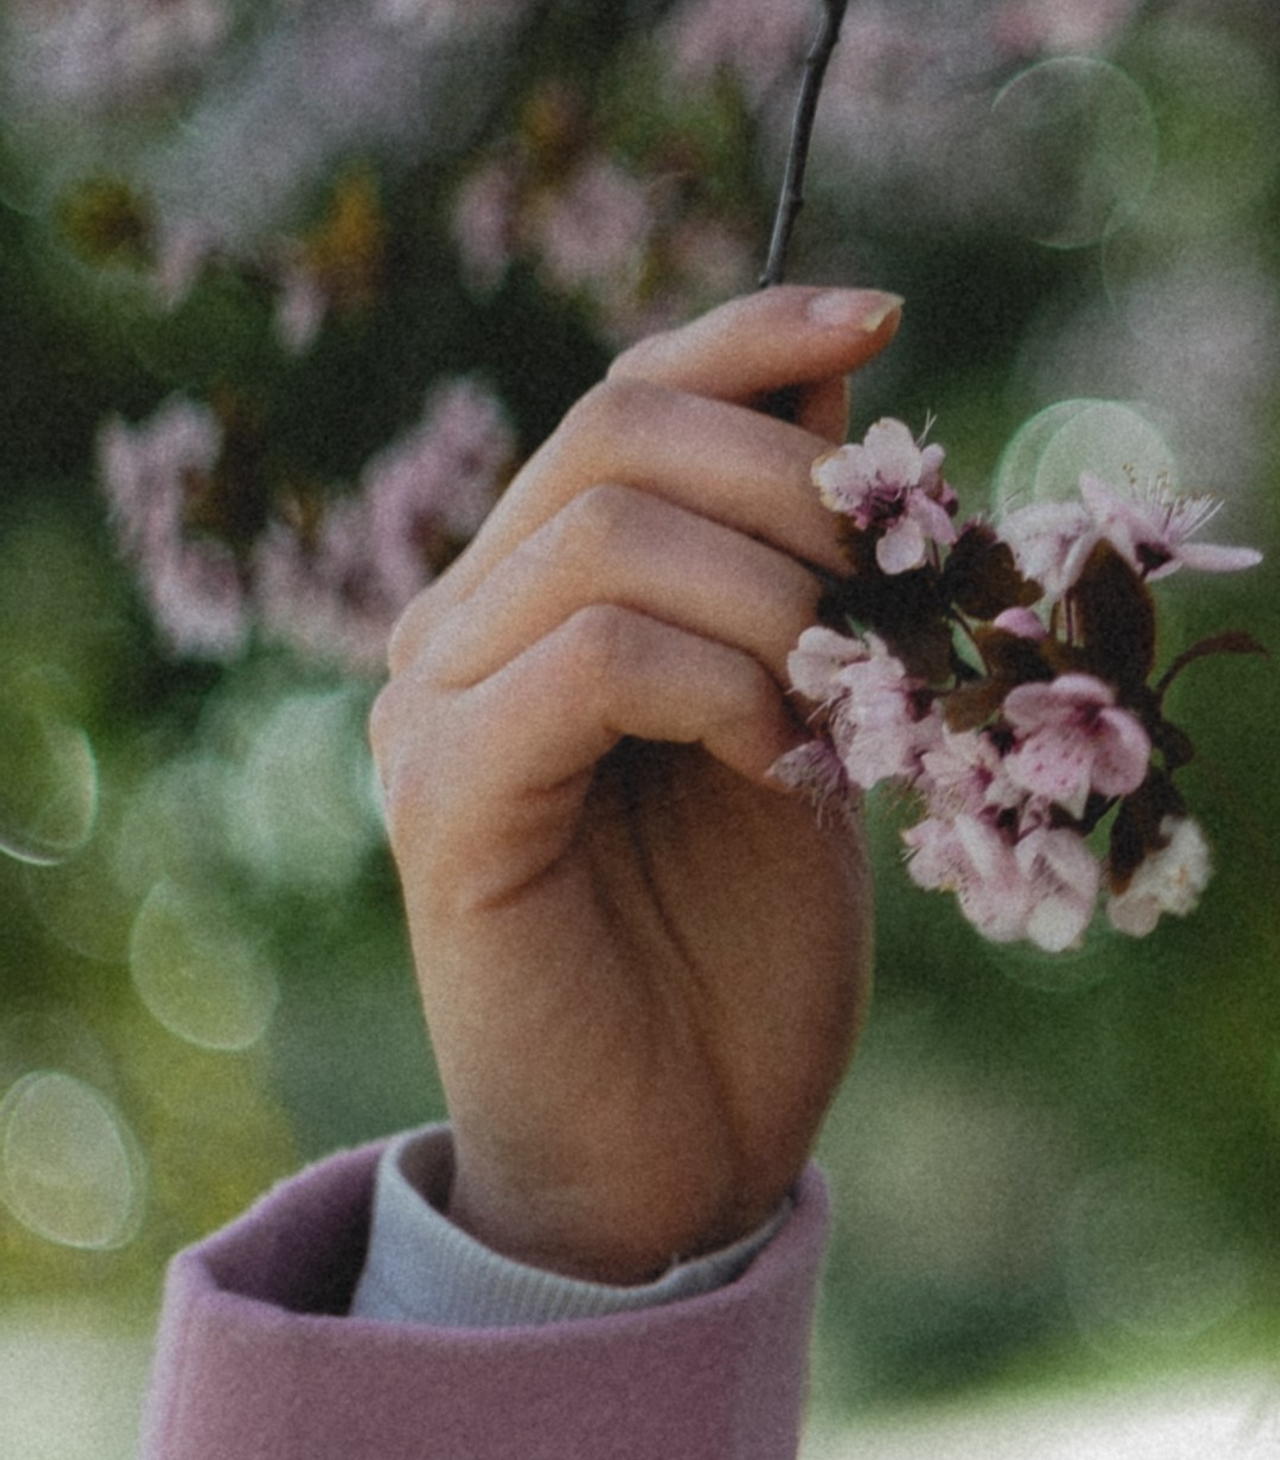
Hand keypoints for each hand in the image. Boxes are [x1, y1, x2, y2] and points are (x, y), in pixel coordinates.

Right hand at [370, 286, 900, 1281]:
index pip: (624, 398)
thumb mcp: (800, 704)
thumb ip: (791, 551)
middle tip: (882, 591)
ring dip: (771, 602)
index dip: (749, 336)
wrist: (677, 1145)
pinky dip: (718, 687)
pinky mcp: (445, 802)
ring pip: (607, 539)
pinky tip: (773, 764)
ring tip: (831, 706)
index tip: (879, 315)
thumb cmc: (740, 933)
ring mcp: (432, 708)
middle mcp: (461, 625)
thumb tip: (836, 364)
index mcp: (536, 591)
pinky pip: (592, 660)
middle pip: (613, 433)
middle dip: (791, 485)